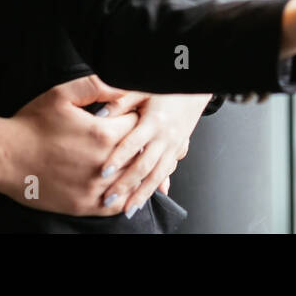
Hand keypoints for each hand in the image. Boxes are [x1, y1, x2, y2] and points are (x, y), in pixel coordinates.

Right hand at [1, 75, 139, 215]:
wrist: (5, 156)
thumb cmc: (32, 124)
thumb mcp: (62, 94)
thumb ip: (96, 86)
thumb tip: (123, 87)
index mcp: (103, 134)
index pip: (137, 124)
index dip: (133, 117)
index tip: (127, 116)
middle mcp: (104, 164)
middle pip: (138, 153)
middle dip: (137, 143)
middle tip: (130, 137)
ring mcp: (94, 188)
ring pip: (130, 180)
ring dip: (132, 169)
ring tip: (129, 160)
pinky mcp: (84, 205)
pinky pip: (116, 205)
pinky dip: (123, 195)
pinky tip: (120, 187)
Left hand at [97, 93, 211, 217]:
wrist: (194, 88)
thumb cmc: (165, 88)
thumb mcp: (142, 89)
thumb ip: (121, 102)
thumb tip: (101, 115)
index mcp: (154, 120)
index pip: (133, 143)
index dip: (119, 158)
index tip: (104, 171)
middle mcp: (165, 136)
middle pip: (145, 165)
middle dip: (126, 184)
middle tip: (109, 196)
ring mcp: (174, 146)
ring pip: (158, 174)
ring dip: (142, 193)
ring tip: (127, 207)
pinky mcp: (178, 150)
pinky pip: (168, 172)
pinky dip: (158, 186)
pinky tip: (151, 197)